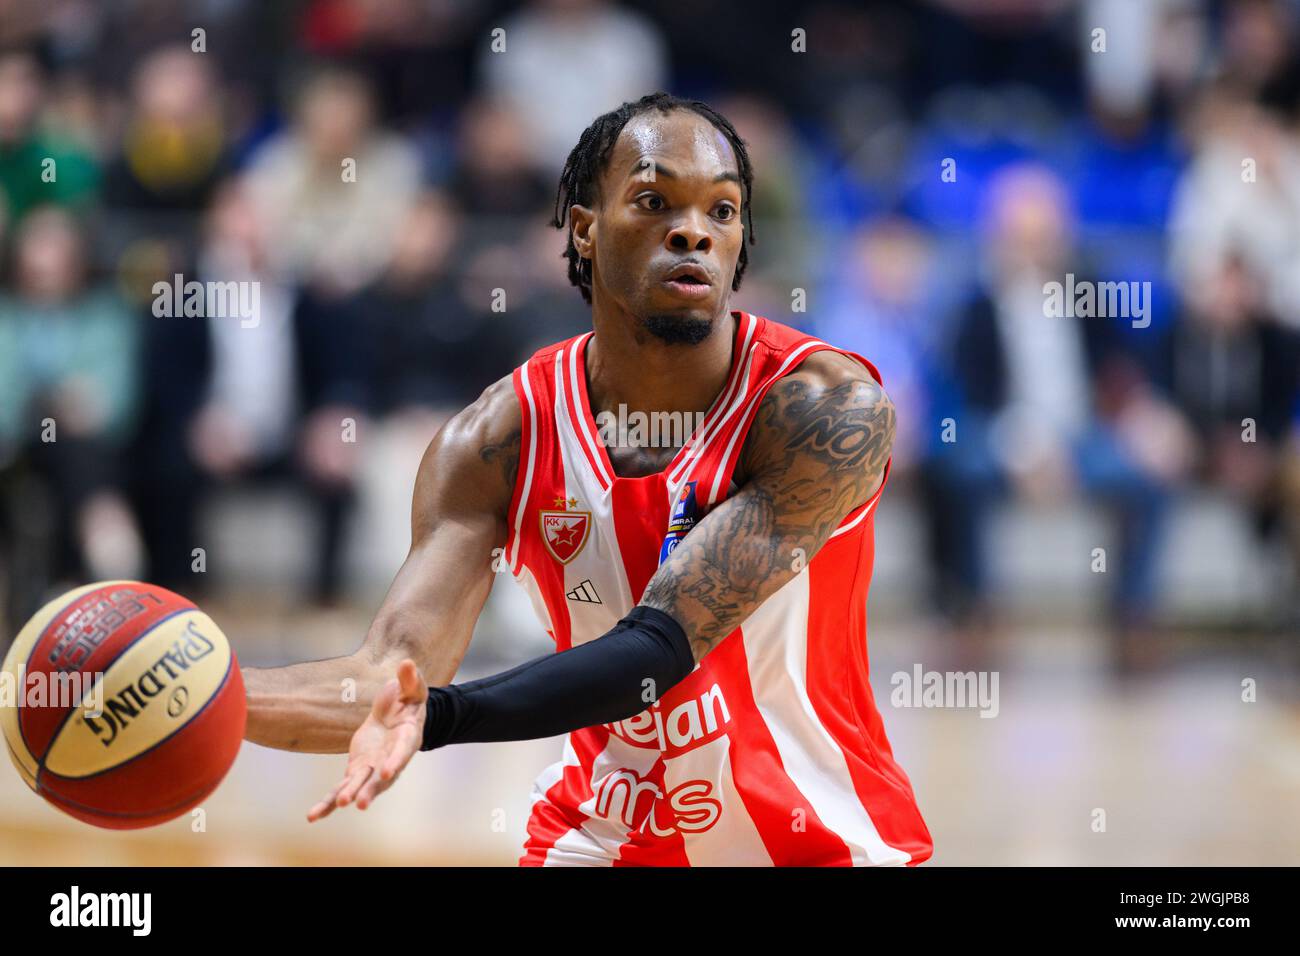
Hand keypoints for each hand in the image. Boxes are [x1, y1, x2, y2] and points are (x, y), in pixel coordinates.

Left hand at [306, 659, 427, 821]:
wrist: (397, 714)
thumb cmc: (408, 699)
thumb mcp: (412, 687)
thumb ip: (410, 679)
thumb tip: (407, 664)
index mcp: (407, 738)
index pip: (402, 752)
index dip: (395, 762)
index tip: (387, 772)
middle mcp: (391, 760)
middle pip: (380, 778)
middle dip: (370, 790)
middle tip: (361, 803)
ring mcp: (372, 768)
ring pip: (359, 787)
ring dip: (348, 797)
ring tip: (337, 807)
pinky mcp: (357, 770)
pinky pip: (342, 789)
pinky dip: (328, 803)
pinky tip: (312, 816)